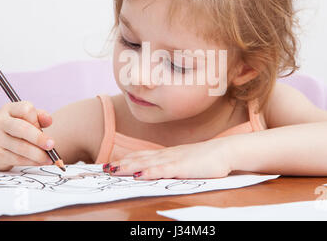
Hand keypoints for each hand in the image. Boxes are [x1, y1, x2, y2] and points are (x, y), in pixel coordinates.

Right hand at [0, 101, 54, 170]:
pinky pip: (17, 159)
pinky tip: (40, 162)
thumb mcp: (28, 119)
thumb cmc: (18, 130)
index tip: (46, 126)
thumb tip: (49, 120)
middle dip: (39, 138)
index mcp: (9, 109)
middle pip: (22, 128)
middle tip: (51, 145)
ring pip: (21, 147)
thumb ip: (40, 117)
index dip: (37, 119)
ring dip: (38, 154)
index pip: (26, 110)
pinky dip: (32, 162)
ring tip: (50, 158)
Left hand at [104, 138, 231, 179]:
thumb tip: (158, 172)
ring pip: (146, 163)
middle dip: (120, 163)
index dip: (125, 160)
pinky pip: (163, 169)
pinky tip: (139, 174)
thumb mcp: (186, 162)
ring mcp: (174, 160)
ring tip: (112, 170)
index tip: (110, 164)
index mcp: (167, 154)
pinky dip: (150, 171)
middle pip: (139, 159)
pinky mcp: (182, 167)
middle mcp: (167, 155)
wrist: (224, 151)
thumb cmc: (206, 159)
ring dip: (128, 166)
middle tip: (102, 169)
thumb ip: (172, 166)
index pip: (141, 156)